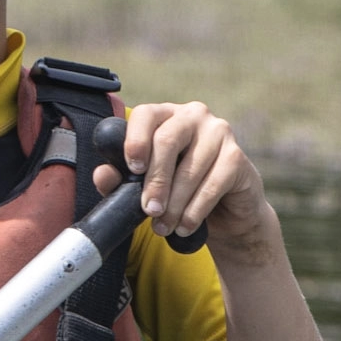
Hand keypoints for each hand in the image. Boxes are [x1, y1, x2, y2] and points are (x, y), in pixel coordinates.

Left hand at [94, 102, 275, 262]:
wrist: (224, 211)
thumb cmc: (177, 190)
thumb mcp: (145, 185)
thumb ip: (120, 179)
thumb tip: (102, 175)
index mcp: (165, 115)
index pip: (145, 114)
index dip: (135, 141)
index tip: (132, 170)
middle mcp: (193, 115)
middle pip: (167, 140)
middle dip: (155, 181)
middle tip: (149, 210)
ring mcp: (219, 132)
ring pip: (189, 169)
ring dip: (174, 204)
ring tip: (163, 226)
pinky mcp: (237, 156)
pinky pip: (212, 184)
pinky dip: (195, 211)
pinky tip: (185, 226)